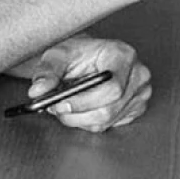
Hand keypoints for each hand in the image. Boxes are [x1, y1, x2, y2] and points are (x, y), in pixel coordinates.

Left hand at [7, 35, 150, 131]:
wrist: (89, 57)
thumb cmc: (79, 53)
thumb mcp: (58, 54)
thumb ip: (47, 71)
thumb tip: (38, 90)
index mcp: (123, 55)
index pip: (112, 87)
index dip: (85, 101)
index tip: (61, 104)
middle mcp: (138, 74)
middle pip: (109, 109)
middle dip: (77, 114)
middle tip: (56, 108)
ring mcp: (140, 93)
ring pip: (107, 121)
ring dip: (80, 119)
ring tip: (66, 106)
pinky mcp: (136, 108)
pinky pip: (110, 125)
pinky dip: (90, 121)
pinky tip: (84, 107)